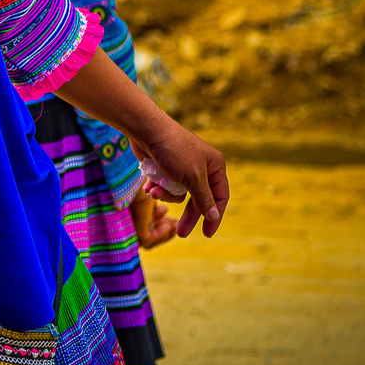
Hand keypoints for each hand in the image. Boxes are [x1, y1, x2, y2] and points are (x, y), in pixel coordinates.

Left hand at [130, 121, 229, 238]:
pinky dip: (157, 187)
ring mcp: (183, 167)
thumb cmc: (173, 151)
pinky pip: (165, 186)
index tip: (207, 233)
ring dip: (165, 195)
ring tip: (154, 191)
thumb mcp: (192, 178)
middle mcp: (202, 166)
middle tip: (181, 233)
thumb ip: (203, 198)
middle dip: (188, 215)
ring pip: (179, 193)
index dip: (214, 216)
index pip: (220, 197)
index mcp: (215, 166)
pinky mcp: (166, 167)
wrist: (145, 130)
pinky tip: (148, 185)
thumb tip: (214, 216)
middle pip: (198, 199)